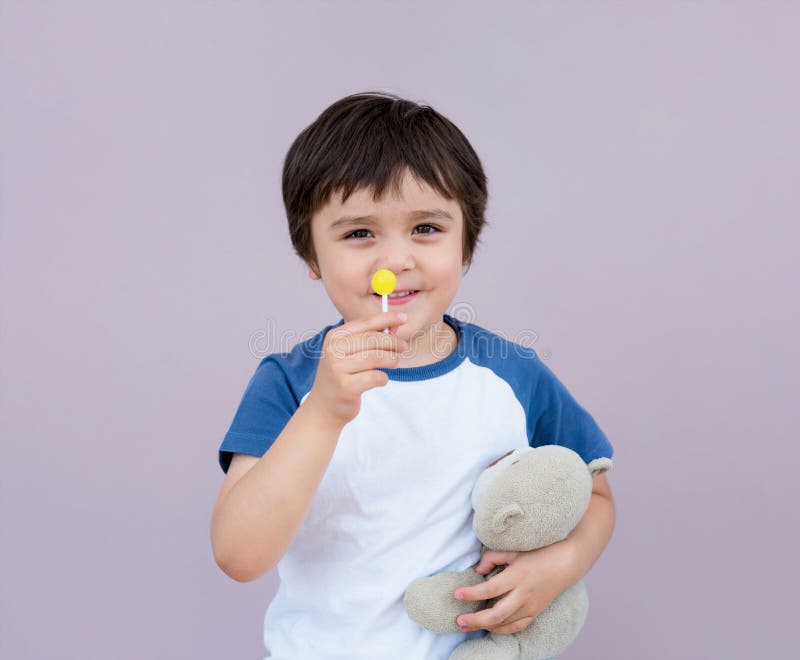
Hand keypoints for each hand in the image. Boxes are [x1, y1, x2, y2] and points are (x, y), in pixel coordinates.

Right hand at [306, 310, 407, 429]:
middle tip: (404, 347)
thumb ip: (369, 339)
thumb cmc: (342, 376)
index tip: (404, 318)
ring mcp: (338, 368)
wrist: (324, 407)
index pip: (365, 323)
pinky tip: (380, 380)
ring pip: (377, 357)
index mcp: (335, 337)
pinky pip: (376, 377)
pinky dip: (383, 378)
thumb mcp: (349, 353)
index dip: (387, 318)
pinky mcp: (346, 386)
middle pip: (373, 339)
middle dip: (394, 342)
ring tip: (394, 363)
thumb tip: (395, 327)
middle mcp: (333, 350)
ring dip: (392, 359)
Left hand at [453, 541, 578, 633]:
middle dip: (475, 619)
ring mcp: (531, 606)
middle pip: (497, 613)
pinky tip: (489, 627)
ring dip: (484, 626)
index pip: (490, 589)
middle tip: (458, 620)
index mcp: (518, 575)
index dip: (472, 594)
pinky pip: (517, 627)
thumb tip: (477, 571)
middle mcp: (524, 594)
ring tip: (467, 625)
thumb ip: (493, 557)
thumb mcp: (515, 549)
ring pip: (505, 623)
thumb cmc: (539, 552)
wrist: (567, 562)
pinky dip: (501, 629)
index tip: (457, 594)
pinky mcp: (536, 612)